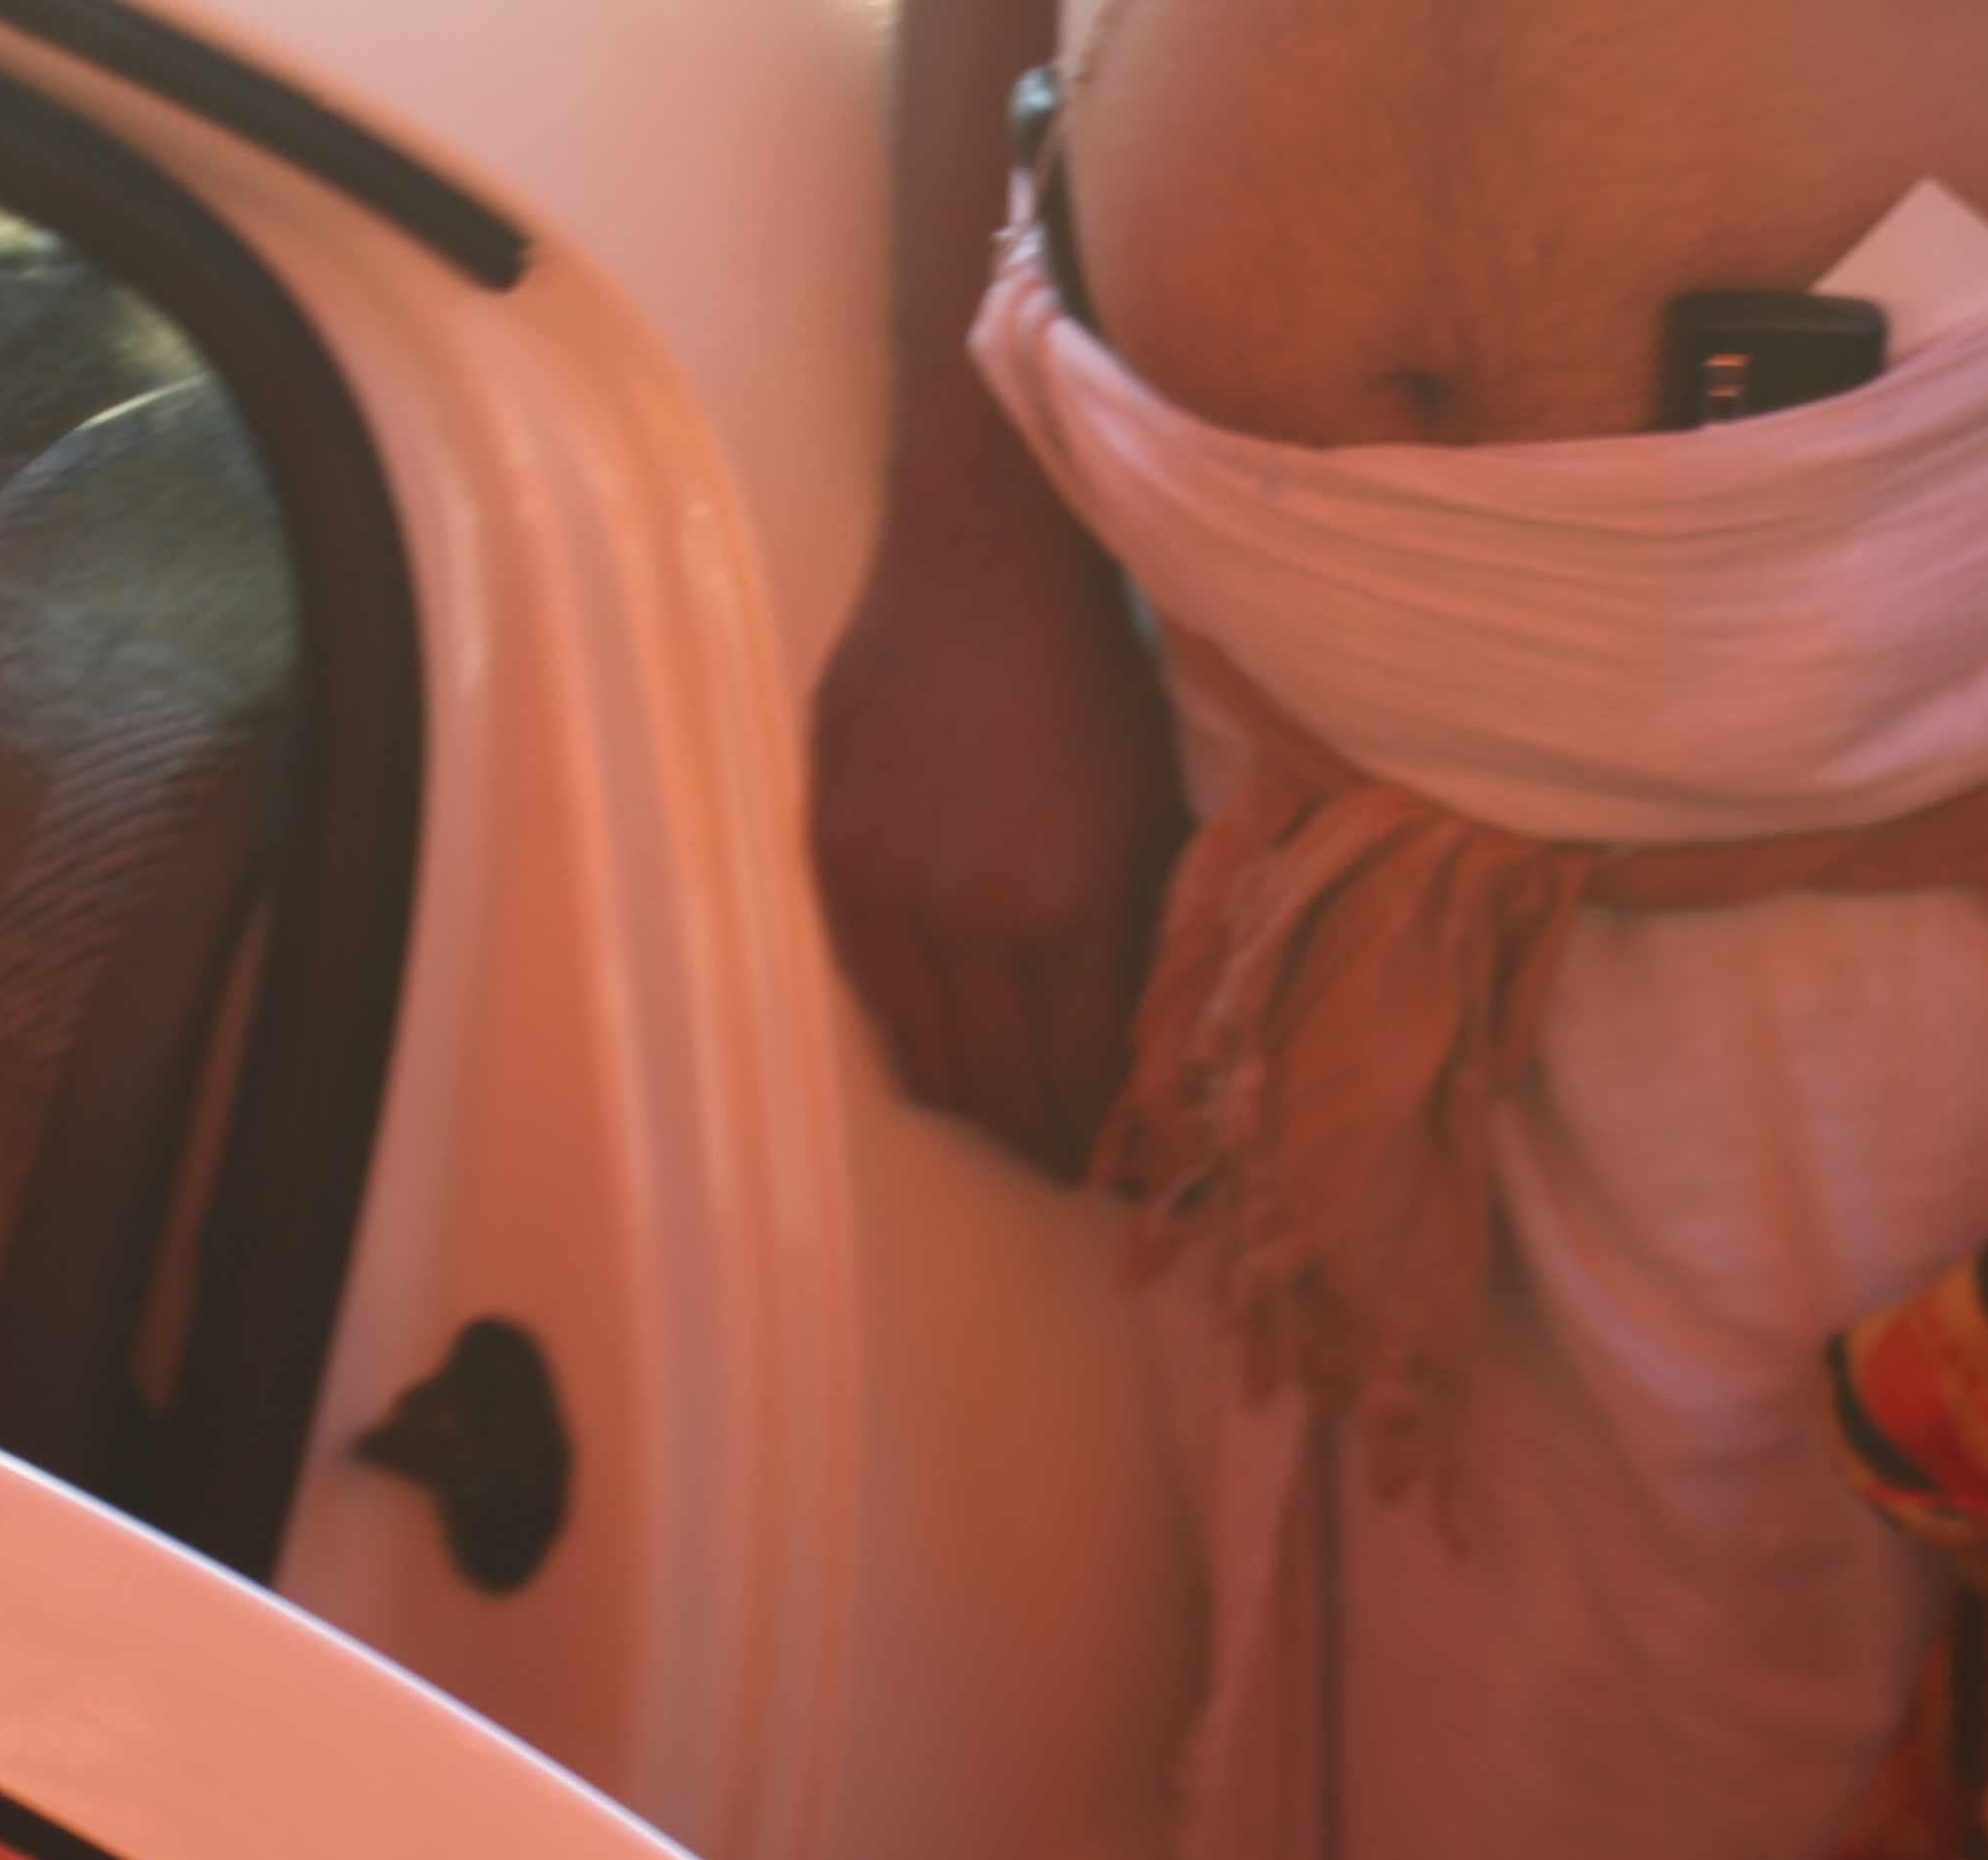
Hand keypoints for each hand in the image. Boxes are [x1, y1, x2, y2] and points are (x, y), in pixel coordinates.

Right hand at [804, 463, 1186, 1183]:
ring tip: (1006, 1110)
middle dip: (1037, 1139)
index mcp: (1066, 910)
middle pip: (997, 1090)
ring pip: (924, 1057)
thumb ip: (1142, 935)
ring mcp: (887, 891)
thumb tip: (1142, 1047)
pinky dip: (912, 1032)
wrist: (985, 567)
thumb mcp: (1156, 814)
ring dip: (971, 1100)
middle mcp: (968, 919)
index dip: (1098, 1138)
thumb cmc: (1096, 680)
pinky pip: (871, 991)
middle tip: (1063, 1159)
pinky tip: (945, 1035)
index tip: (1115, 1164)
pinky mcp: (831, 858)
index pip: (1078, 1079)